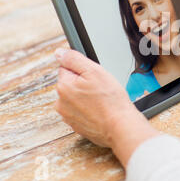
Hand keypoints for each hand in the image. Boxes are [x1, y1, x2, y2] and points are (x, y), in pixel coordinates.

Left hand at [54, 48, 158, 166]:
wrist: (120, 127)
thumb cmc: (111, 100)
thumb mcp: (95, 71)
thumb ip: (74, 59)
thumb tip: (59, 53)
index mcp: (63, 86)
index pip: (68, 68)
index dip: (84, 70)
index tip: (94, 77)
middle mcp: (61, 102)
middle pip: (71, 83)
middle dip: (84, 83)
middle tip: (100, 89)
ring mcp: (68, 116)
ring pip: (76, 98)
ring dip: (86, 97)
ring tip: (102, 101)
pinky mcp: (76, 125)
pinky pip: (81, 111)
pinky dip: (90, 109)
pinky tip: (101, 110)